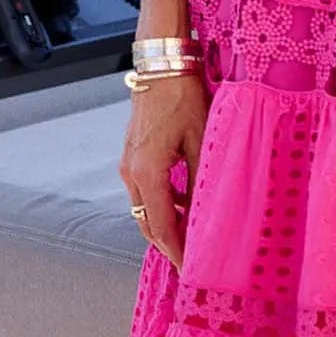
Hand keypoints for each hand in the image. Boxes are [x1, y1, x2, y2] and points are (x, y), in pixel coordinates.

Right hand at [119, 73, 209, 272]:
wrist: (161, 67)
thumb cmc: (183, 99)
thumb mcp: (201, 141)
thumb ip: (200, 180)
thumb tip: (206, 213)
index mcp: (148, 173)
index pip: (161, 226)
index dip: (175, 251)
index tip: (188, 270)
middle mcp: (132, 172)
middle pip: (147, 222)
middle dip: (168, 244)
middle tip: (188, 262)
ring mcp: (128, 163)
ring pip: (145, 207)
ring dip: (165, 224)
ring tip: (190, 237)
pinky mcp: (132, 154)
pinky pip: (145, 190)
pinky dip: (162, 204)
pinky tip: (184, 202)